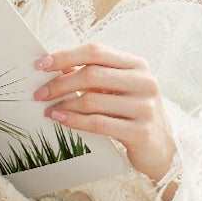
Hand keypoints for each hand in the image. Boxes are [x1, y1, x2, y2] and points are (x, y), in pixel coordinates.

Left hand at [32, 43, 180, 195]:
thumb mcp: (118, 89)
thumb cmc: (132, 113)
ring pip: (92, 100)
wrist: (161, 148)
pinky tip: (60, 120)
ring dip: (64, 105)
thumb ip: (94, 75)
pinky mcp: (140, 131)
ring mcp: (145, 106)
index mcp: (137, 65)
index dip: (65, 56)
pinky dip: (74, 121)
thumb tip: (55, 66)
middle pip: (92, 74)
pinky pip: (98, 123)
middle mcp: (144, 81)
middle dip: (60, 83)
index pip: (96, 51)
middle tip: (39, 94)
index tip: (40, 64)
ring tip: (49, 110)